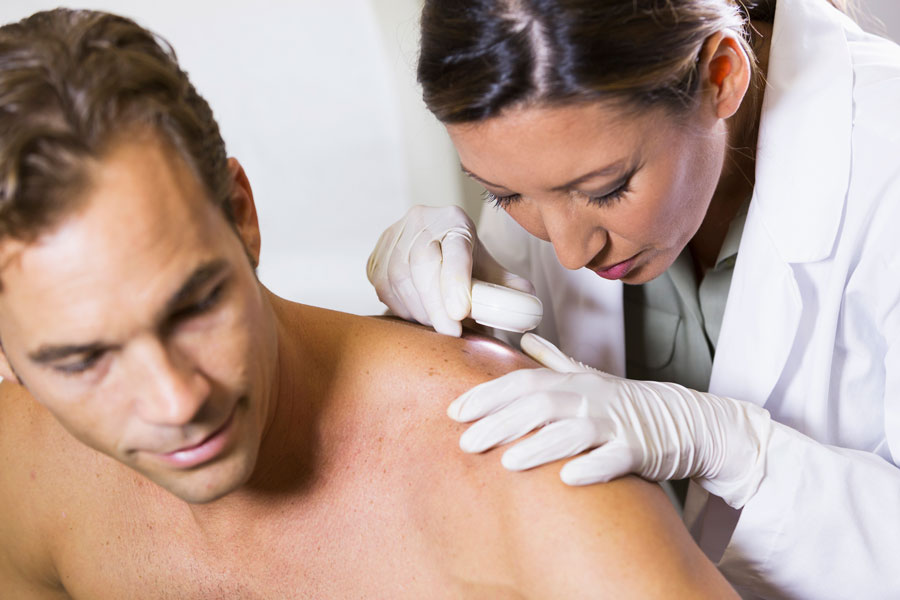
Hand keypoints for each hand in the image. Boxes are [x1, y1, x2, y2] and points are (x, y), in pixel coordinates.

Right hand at [367, 205, 532, 335]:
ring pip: (400, 280)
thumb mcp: (490, 271)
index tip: (461, 312)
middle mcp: (421, 221)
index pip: (456, 248)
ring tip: (441, 327)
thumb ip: (508, 288)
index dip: (456, 280)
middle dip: (436, 305)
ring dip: (421, 312)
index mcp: (454, 220)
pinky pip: (384, 290)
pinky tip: (420, 316)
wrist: (433, 247)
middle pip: (423, 263)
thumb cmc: (467, 264)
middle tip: (452, 334)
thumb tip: (526, 307)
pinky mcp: (375, 258)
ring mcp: (393, 238)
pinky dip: (403, 310)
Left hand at [447, 333, 773, 507]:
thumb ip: (553, 362)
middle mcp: (589, 398)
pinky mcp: (638, 450)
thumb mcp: (588, 377)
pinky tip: (569, 478)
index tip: (454, 410)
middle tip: (465, 442)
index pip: (522, 383)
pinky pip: (616, 457)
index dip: (488, 395)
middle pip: (540, 405)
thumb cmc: (626, 402)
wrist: (684, 419)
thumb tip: (524, 340)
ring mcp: (614, 424)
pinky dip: (593, 466)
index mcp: (572, 382)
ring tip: (507, 462)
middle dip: (500, 422)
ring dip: (540, 445)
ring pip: (574, 431)